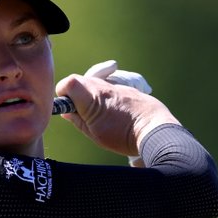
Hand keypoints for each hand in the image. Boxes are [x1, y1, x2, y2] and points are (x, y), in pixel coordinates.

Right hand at [57, 65, 176, 158]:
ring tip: (98, 113)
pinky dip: (105, 96)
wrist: (154, 130)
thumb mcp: (95, 134)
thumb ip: (78, 120)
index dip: (62, 92)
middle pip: (80, 80)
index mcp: (92, 98)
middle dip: (75, 94)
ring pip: (95, 83)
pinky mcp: (127, 88)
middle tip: (80, 112)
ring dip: (91, 95)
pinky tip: (112, 111)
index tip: (66, 106)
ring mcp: (116, 85)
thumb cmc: (123, 136)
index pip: (68, 82)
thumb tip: (67, 112)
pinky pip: (110, 87)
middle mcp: (103, 87)